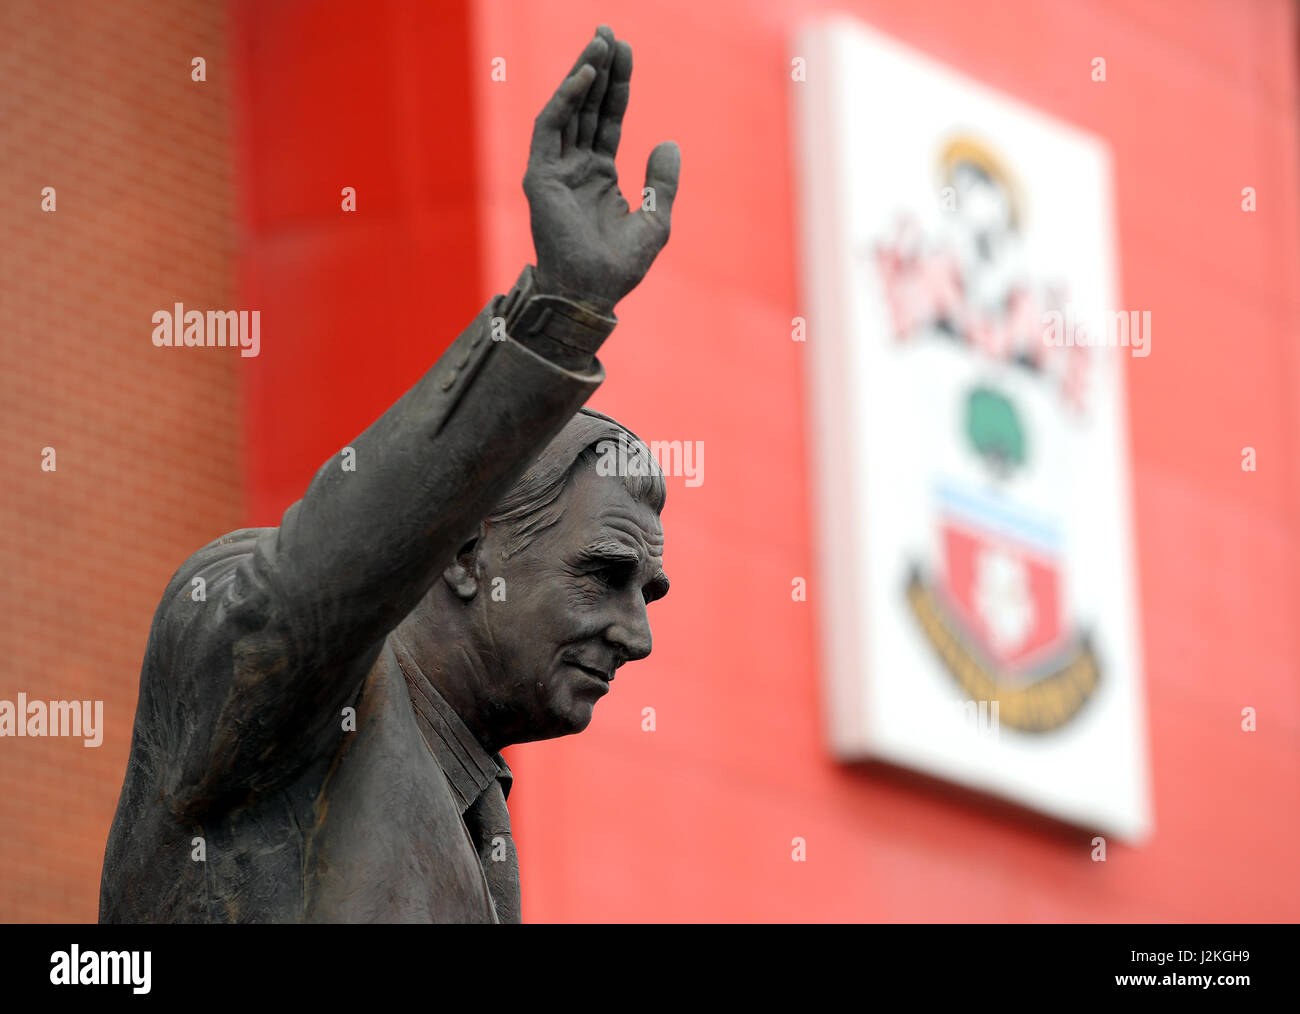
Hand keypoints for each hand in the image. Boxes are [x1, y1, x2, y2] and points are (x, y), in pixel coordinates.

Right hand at [524, 26, 679, 314]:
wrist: (593, 293)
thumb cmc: (621, 267)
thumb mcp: (656, 219)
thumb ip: (661, 181)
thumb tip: (667, 141)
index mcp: (598, 176)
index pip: (606, 120)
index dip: (617, 86)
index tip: (627, 51)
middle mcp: (573, 168)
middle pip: (586, 107)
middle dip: (598, 68)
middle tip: (609, 31)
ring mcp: (554, 171)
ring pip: (567, 110)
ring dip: (582, 74)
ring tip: (600, 43)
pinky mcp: (539, 177)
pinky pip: (550, 128)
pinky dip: (566, 100)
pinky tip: (585, 77)